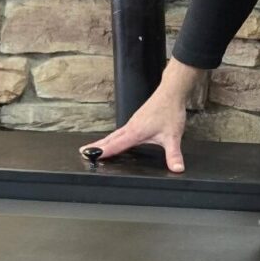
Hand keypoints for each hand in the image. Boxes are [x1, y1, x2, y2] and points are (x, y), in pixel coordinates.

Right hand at [80, 62, 197, 173]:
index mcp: (135, 132)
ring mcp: (133, 122)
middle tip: (82, 152)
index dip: (103, 152)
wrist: (171, 92)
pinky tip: (115, 140)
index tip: (90, 156)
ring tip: (93, 148)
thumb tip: (177, 168)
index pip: (116, 145)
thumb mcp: (173, 136)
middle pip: (110, 139)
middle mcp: (131, 126)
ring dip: (103, 141)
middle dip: (96, 146)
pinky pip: (120, 131)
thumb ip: (174, 154)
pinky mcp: (136, 119)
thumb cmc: (170, 110)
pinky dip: (113, 137)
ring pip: (114, 134)